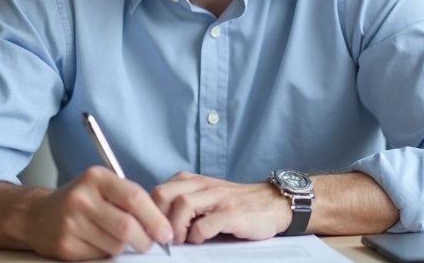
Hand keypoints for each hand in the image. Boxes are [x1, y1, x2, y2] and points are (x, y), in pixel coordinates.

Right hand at [27, 166, 173, 260]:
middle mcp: (82, 197)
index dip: (155, 218)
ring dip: (125, 247)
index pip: (134, 198)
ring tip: (118, 239)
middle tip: (150, 244)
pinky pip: (99, 256)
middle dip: (145, 239)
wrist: (39, 215)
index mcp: (96, 178)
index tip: (166, 232)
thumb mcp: (103, 187)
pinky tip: (99, 243)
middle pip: (126, 226)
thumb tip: (161, 225)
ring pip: (115, 244)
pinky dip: (106, 254)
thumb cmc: (81, 200)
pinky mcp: (65, 244)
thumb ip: (130, 200)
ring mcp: (71, 222)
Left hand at [151, 171, 291, 244]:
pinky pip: (204, 224)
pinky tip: (200, 240)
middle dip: (157, 218)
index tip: (153, 230)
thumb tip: (158, 225)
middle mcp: (203, 186)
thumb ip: (185, 204)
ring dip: (175, 227)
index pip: (158, 191)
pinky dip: (197, 236)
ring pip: (182, 205)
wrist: (273, 203)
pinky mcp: (232, 214)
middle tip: (164, 236)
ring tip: (181, 240)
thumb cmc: (237, 204)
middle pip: (163, 194)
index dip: (150, 213)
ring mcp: (218, 198)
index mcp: (194, 182)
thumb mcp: (208, 197)